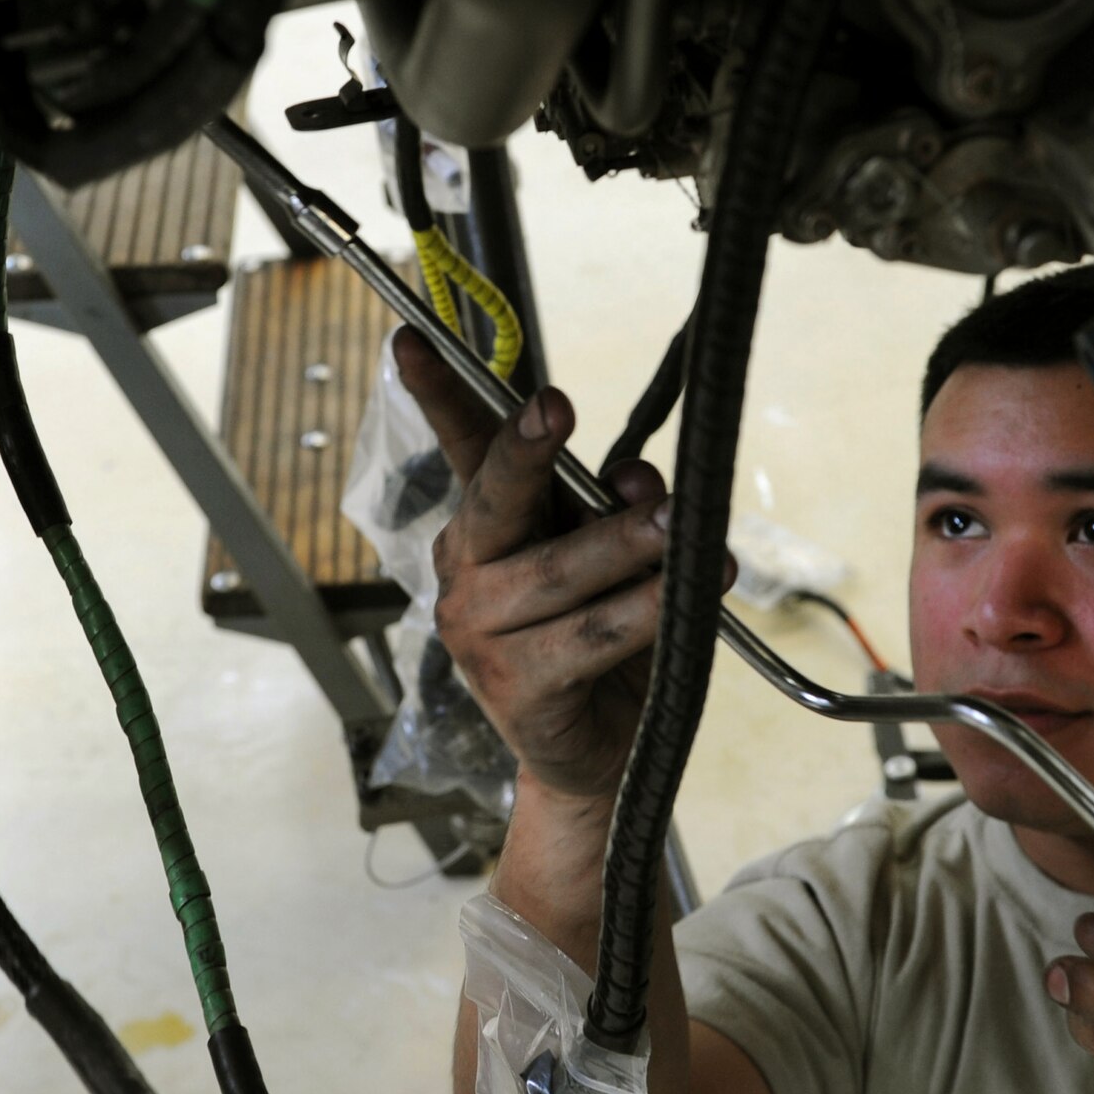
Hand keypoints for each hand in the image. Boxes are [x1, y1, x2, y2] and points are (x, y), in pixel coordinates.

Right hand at [393, 326, 692, 801]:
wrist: (598, 753)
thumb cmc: (605, 640)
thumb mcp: (622, 559)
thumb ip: (622, 510)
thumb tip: (638, 478)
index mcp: (486, 526)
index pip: (463, 449)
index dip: (438, 394)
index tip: (411, 340)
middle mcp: (467, 570)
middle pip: (494, 497)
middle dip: (526, 448)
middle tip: (557, 404)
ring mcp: (477, 631)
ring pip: (557, 570)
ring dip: (625, 546)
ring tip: (682, 531)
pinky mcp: (512, 686)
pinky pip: (588, 636)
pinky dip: (641, 612)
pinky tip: (679, 597)